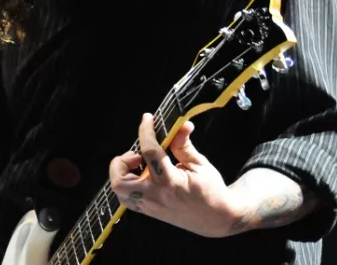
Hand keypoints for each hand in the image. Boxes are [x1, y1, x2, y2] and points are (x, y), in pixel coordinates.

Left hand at [108, 113, 240, 237]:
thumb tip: (182, 124)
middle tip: (137, 155)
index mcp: (170, 182)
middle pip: (119, 181)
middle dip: (122, 162)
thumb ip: (184, 145)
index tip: (148, 118)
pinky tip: (142, 175)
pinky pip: (127, 197)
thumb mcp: (200, 164)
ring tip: (139, 164)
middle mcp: (154, 196)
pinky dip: (128, 183)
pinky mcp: (148, 211)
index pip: (149, 152)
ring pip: (120, 191)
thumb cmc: (210, 190)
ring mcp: (149, 206)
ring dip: (122, 173)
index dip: (146, 131)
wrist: (216, 218)